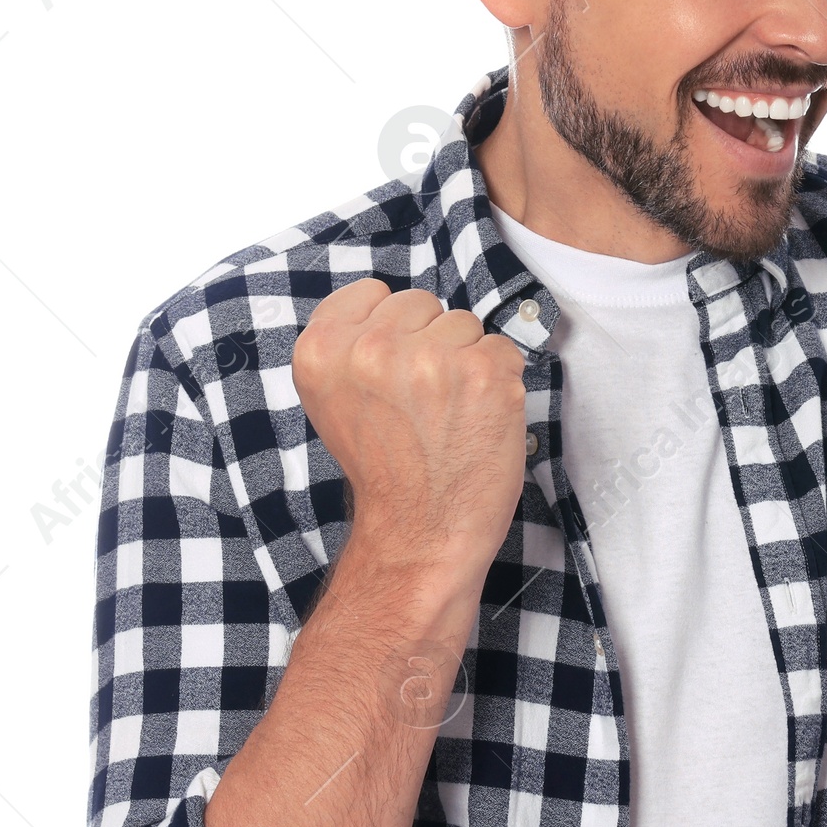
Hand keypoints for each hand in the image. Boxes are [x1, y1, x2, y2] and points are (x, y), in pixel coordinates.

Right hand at [292, 281, 528, 592]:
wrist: (419, 534)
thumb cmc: (386, 471)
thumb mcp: (336, 399)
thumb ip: (353, 346)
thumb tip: (395, 307)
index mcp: (322, 349)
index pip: (373, 293)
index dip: (392, 331)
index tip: (392, 373)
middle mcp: (371, 348)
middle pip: (422, 303)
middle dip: (429, 343)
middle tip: (422, 404)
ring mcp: (430, 358)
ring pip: (465, 323)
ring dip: (466, 362)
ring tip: (448, 414)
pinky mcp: (482, 373)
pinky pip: (503, 348)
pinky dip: (500, 382)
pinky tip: (477, 419)